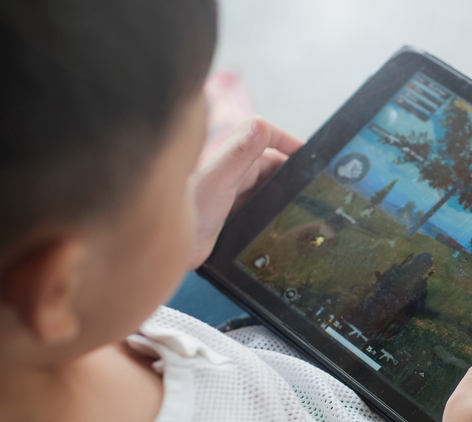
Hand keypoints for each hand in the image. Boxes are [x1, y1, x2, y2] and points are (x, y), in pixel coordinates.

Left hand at [187, 117, 303, 269]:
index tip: (308, 155)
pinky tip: (280, 222)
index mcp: (231, 155)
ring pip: (268, 185)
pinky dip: (272, 210)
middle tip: (309, 187)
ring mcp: (234, 192)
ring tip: (299, 206)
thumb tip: (262, 126)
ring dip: (282, 193)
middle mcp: (233, 170)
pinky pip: (260, 206)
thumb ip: (239, 153)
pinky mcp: (233, 213)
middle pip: (273, 162)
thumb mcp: (217, 180)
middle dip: (291, 171)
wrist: (162, 244)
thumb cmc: (185, 209)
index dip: (288, 141)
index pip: (265, 134)